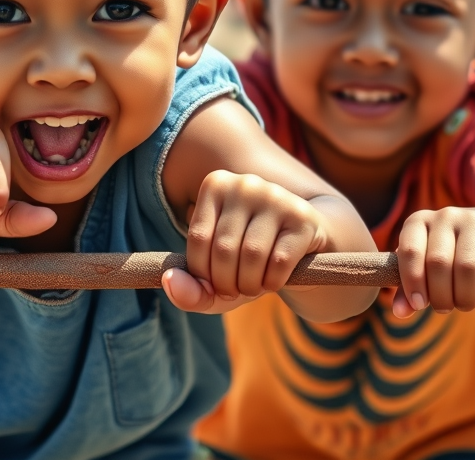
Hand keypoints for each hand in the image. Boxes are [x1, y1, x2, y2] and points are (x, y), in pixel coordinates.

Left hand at [163, 171, 325, 313]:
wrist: (306, 247)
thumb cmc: (250, 261)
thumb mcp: (216, 278)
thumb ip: (187, 288)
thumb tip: (169, 282)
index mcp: (216, 184)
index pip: (197, 238)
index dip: (202, 274)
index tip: (213, 284)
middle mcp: (245, 183)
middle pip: (223, 248)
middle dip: (227, 284)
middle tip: (236, 291)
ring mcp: (277, 197)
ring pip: (252, 254)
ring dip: (250, 285)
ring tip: (253, 287)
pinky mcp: (303, 218)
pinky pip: (279, 261)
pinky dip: (273, 282)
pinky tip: (274, 281)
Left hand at [394, 207, 474, 317]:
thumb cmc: (453, 254)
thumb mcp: (427, 266)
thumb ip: (410, 288)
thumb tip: (399, 313)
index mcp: (419, 221)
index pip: (409, 251)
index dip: (412, 281)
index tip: (419, 305)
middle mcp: (445, 216)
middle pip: (438, 262)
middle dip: (440, 295)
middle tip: (444, 308)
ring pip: (467, 266)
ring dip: (465, 296)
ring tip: (464, 304)